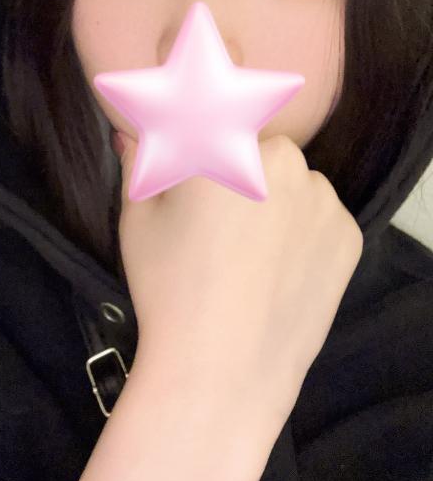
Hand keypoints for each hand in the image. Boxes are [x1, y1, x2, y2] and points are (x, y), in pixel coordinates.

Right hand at [118, 134, 363, 426]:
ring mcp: (321, 197)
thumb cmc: (169, 288)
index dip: (198, 128)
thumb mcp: (138, 221)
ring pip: (293, 184)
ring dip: (274, 200)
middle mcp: (281, 158)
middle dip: (236, 172)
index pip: (210, 112)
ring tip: (246, 255)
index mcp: (223, 143)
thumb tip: (133, 134)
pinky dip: (302, 233)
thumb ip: (140, 163)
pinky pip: (319, 217)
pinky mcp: (348, 234)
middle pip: (256, 150)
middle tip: (212, 223)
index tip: (190, 152)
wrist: (223, 368)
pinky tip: (274, 271)